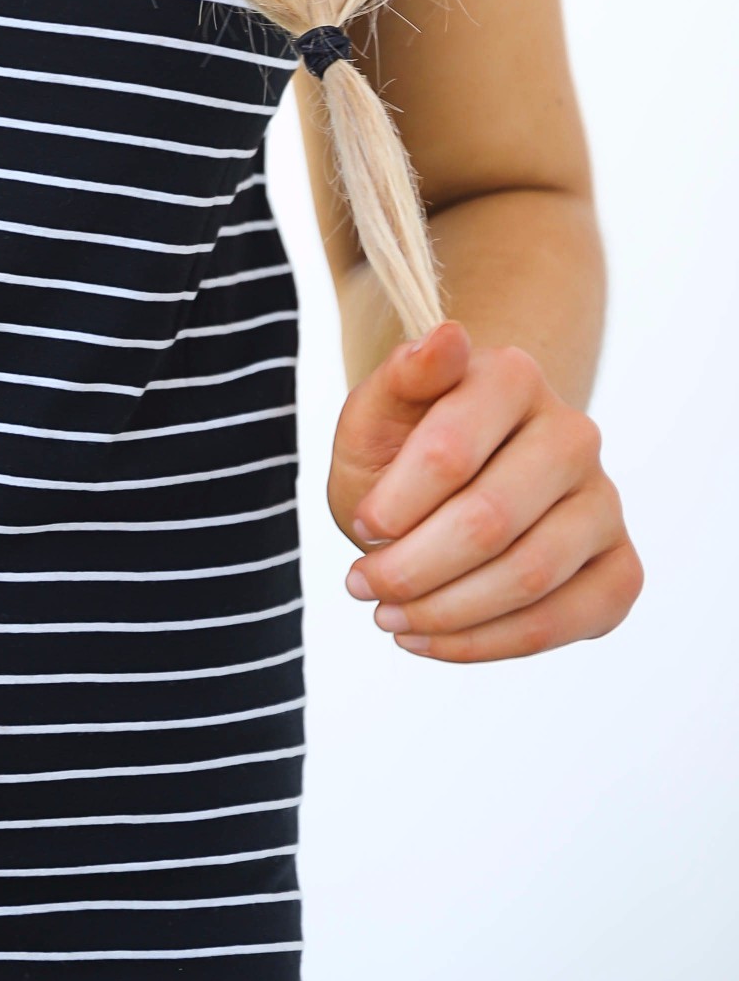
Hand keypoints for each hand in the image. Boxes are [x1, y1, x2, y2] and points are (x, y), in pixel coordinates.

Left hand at [329, 320, 641, 663]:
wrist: (450, 486)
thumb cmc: (404, 447)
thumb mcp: (377, 413)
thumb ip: (401, 377)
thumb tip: (448, 338)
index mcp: (513, 377)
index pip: (451, 452)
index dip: (395, 504)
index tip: (359, 526)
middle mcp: (574, 434)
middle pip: (490, 521)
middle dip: (413, 567)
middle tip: (362, 586)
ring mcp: (605, 502)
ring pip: (529, 576)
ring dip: (445, 611)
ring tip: (388, 616)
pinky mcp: (620, 567)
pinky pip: (566, 621)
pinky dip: (489, 643)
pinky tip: (432, 639)